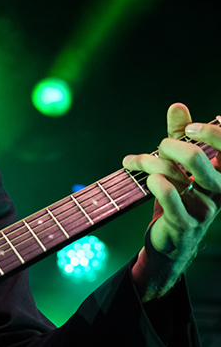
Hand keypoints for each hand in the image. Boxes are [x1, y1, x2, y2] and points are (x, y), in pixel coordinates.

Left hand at [124, 103, 220, 300]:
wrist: (172, 241)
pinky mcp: (185, 223)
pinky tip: (143, 178)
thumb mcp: (181, 165)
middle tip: (158, 148)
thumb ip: (181, 136)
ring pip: (172, 174)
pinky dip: (154, 183)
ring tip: (134, 162)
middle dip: (169, 146)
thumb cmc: (178, 197)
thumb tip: (178, 106)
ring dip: (147, 163)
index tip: (189, 128)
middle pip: (195, 158)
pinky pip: (169, 196)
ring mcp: (203, 209)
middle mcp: (218, 191)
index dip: (210, 132)